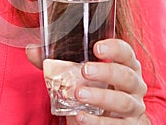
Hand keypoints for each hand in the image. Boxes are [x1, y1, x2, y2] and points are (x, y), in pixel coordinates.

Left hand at [26, 40, 149, 123]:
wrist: (102, 117)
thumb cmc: (92, 87)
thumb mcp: (77, 74)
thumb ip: (56, 62)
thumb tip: (31, 50)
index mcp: (124, 65)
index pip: (126, 52)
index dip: (115, 48)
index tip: (96, 47)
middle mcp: (134, 84)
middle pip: (127, 75)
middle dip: (107, 71)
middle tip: (85, 70)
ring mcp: (134, 107)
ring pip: (124, 101)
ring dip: (101, 97)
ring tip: (78, 94)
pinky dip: (98, 122)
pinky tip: (80, 116)